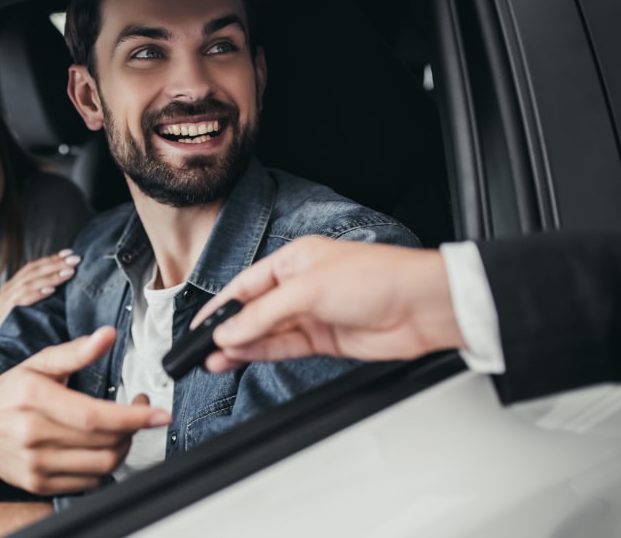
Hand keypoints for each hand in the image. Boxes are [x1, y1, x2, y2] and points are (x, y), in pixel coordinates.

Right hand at [0, 249, 80, 332]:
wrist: (7, 356)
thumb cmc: (26, 334)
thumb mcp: (36, 310)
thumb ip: (46, 294)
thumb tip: (70, 279)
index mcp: (14, 287)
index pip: (33, 267)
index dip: (52, 259)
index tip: (70, 253)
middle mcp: (7, 292)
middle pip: (32, 271)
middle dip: (55, 264)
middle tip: (75, 259)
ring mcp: (4, 303)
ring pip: (28, 282)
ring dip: (50, 276)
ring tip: (69, 272)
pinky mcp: (4, 316)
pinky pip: (20, 300)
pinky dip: (36, 293)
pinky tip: (51, 290)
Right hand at [0, 327, 170, 494]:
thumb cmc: (8, 391)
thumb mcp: (39, 363)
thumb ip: (76, 351)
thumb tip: (108, 335)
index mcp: (35, 398)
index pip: (94, 416)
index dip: (133, 417)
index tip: (159, 414)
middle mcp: (33, 434)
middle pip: (103, 442)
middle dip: (133, 429)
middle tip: (139, 412)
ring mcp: (34, 464)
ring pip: (101, 466)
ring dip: (123, 448)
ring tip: (121, 429)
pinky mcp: (36, 483)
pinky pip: (88, 482)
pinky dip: (103, 466)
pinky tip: (99, 447)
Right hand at [192, 236, 464, 371]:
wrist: (421, 307)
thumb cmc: (376, 277)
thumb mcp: (308, 289)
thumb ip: (264, 314)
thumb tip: (230, 331)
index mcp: (294, 260)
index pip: (245, 284)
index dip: (220, 305)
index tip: (199, 325)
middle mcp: (301, 286)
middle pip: (254, 311)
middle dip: (228, 330)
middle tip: (203, 349)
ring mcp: (313, 314)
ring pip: (266, 333)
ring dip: (241, 346)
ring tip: (215, 360)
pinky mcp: (325, 339)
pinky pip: (285, 348)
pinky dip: (263, 353)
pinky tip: (242, 358)